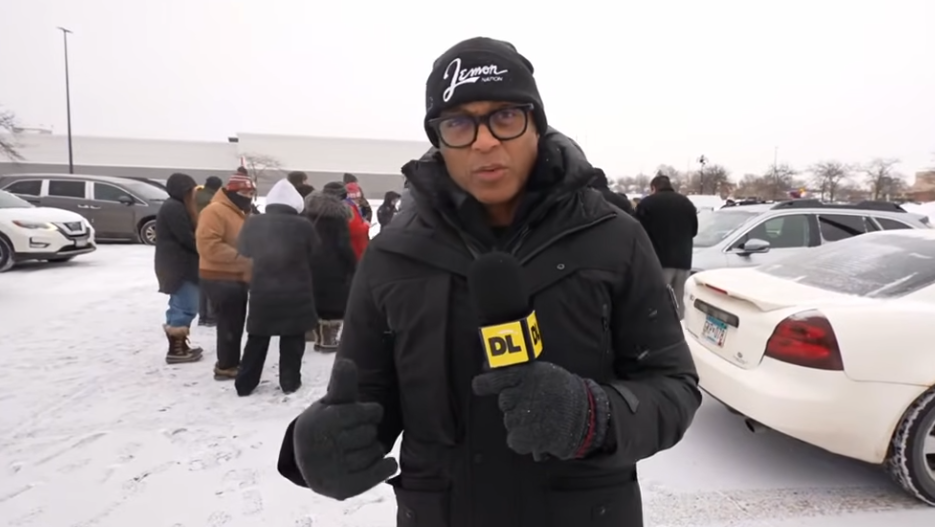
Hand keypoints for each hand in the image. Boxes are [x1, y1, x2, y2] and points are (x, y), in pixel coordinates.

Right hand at [293, 359, 398, 499]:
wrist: (307, 461)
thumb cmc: (326, 424)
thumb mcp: (332, 403)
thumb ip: (343, 384)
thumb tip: (347, 361)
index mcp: (320, 422)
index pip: (367, 413)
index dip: (370, 413)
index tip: (362, 415)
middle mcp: (323, 447)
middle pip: (370, 433)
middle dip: (367, 431)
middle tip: (354, 434)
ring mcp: (332, 470)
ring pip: (375, 452)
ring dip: (373, 450)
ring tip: (357, 449)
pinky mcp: (343, 490)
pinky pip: (379, 473)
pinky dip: (386, 467)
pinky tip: (382, 463)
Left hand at [473, 361, 608, 460]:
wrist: (587, 417)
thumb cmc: (564, 393)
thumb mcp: (543, 373)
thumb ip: (515, 372)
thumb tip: (486, 368)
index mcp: (526, 374)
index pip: (495, 378)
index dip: (485, 382)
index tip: (480, 385)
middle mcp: (521, 393)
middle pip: (504, 402)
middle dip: (515, 404)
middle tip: (536, 405)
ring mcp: (522, 416)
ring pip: (509, 421)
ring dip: (522, 422)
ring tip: (543, 418)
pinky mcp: (525, 437)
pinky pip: (514, 440)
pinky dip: (524, 440)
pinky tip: (539, 433)